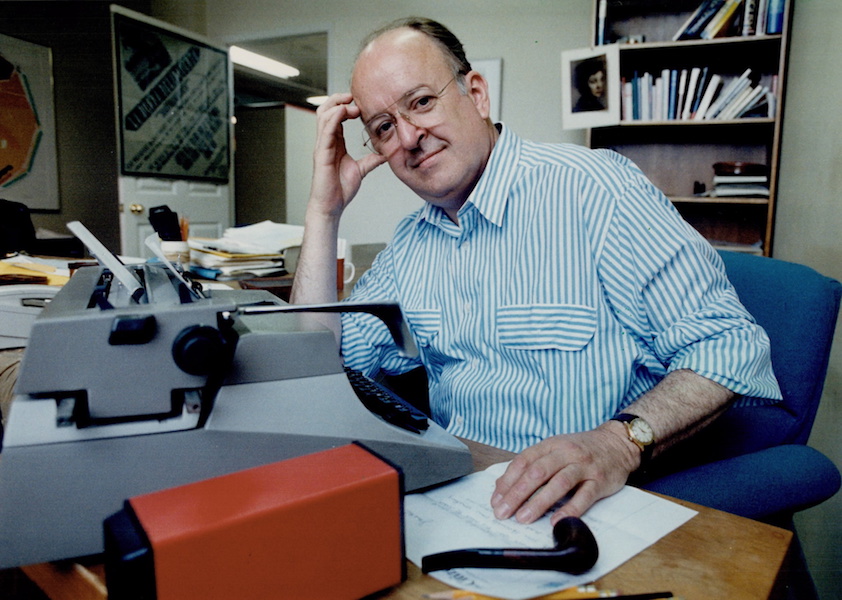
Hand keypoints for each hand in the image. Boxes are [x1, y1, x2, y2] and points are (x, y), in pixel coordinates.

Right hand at [309, 93, 387, 216]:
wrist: (331, 206)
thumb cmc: (340, 190)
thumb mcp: (360, 170)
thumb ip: (370, 160)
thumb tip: (384, 155)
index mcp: (334, 143)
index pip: (336, 117)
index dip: (346, 106)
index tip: (360, 104)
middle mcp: (326, 142)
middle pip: (326, 110)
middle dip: (338, 99)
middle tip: (354, 98)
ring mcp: (322, 146)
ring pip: (323, 116)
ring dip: (337, 105)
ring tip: (351, 104)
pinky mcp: (321, 153)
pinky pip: (325, 130)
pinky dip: (333, 118)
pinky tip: (343, 111)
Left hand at [491, 423, 640, 524]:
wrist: (618, 444)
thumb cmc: (582, 450)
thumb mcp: (555, 450)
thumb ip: (531, 465)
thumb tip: (502, 486)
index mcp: (551, 444)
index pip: (524, 461)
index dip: (507, 481)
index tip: (496, 500)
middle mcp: (566, 452)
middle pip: (537, 472)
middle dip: (517, 494)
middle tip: (503, 512)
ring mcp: (584, 466)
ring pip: (559, 483)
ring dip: (539, 502)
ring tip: (523, 518)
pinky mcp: (600, 480)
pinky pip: (584, 496)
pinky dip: (570, 509)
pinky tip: (556, 521)